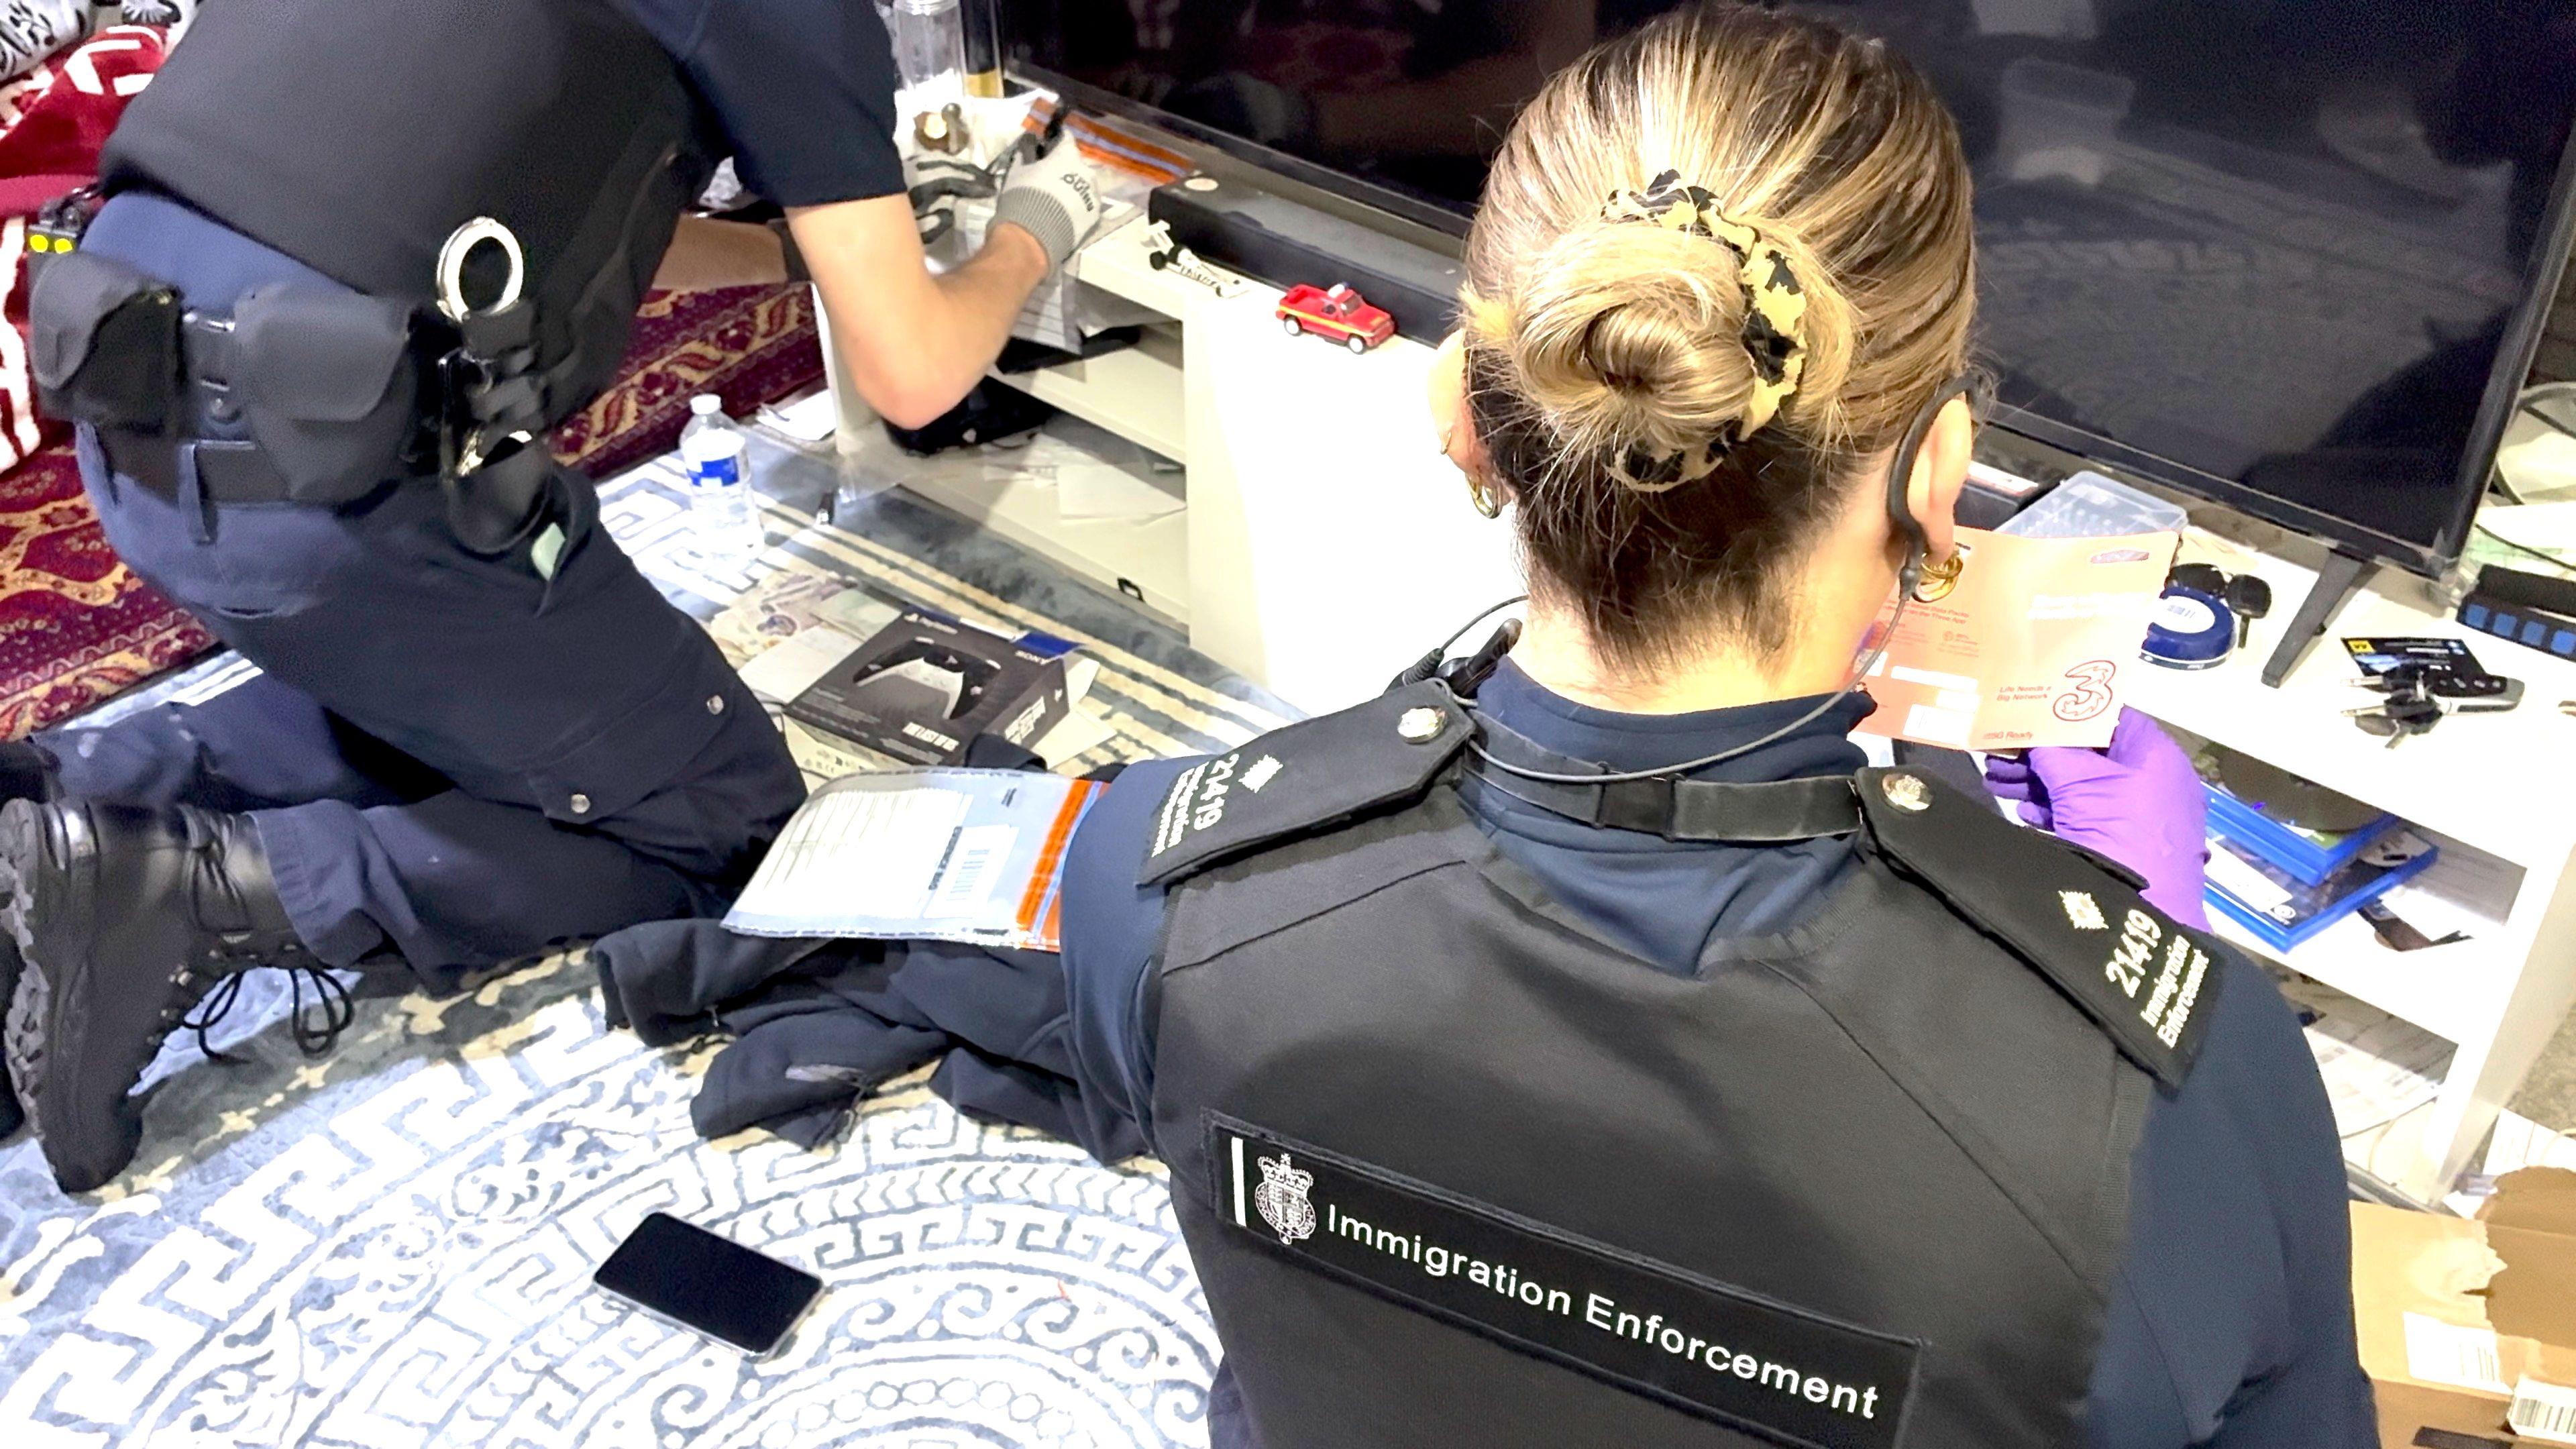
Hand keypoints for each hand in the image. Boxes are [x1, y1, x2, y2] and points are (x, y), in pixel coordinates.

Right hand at [992, 129, 1102, 272]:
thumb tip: (1026, 150)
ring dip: (1073, 188)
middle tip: (1050, 178)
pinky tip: (1065, 214)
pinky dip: (1078, 206)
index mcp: (1067, 156)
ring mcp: (1093, 195)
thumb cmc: (1023, 198)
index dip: (1056, 141)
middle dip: (1065, 168)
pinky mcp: (1094, 217)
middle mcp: (1086, 171)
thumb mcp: (1017, 173)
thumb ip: (1025, 158)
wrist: (1033, 237)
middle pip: (1076, 164)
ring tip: (1058, 200)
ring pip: (1084, 185)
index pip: (1065, 139)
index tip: (1049, 147)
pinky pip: (1086, 205)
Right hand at [1984, 708, 2210, 927]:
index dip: (2068, 711)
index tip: (2029, 710)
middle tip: (2000, 753)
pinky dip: (2056, 810)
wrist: (2148, 908)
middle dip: (2042, 754)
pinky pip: (2088, 815)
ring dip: (2040, 783)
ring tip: (1996, 783)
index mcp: (2153, 753)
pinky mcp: (2127, 841)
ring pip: (2084, 786)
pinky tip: (2023, 813)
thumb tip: (2030, 734)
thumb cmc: (2118, 830)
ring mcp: (2141, 812)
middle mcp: (2152, 778)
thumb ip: (2052, 750)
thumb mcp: (2077, 782)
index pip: (2109, 716)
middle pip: (2089, 753)